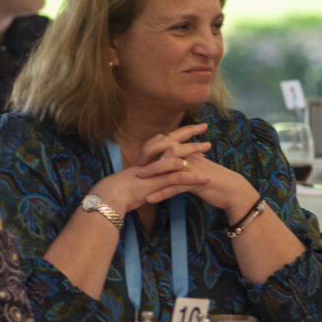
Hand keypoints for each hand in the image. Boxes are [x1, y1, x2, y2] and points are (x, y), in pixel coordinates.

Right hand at [93, 124, 211, 213]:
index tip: (193, 127)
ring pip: (177, 155)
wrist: (112, 196)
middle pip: (173, 140)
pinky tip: (205, 178)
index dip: (180, 132)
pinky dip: (193, 178)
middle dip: (189, 131)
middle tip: (205, 125)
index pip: (166, 138)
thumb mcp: (140, 174)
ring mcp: (155, 169)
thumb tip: (159, 162)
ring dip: (194, 150)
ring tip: (209, 147)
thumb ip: (151, 166)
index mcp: (149, 155)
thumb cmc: (124, 188)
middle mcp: (152, 158)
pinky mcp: (158, 182)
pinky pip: (178, 178)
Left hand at [133, 123, 255, 212]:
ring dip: (153, 173)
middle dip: (150, 157)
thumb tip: (179, 157)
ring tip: (140, 180)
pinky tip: (151, 199)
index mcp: (192, 152)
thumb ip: (190, 160)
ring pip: (170, 168)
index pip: (169, 143)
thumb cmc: (216, 180)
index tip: (142, 156)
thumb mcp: (200, 167)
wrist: (233, 191)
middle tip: (137, 166)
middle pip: (166, 152)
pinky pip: (176, 187)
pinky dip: (162, 192)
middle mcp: (192, 157)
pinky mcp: (197, 183)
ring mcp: (194, 169)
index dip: (154, 147)